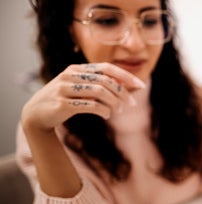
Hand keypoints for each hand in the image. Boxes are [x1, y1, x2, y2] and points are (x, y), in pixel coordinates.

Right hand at [21, 62, 144, 130]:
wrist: (37, 114)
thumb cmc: (66, 100)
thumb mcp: (85, 90)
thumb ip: (106, 88)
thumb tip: (136, 88)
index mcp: (77, 69)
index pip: (107, 68)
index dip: (126, 76)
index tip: (141, 86)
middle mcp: (70, 75)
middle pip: (105, 81)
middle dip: (122, 93)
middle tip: (131, 105)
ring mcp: (64, 89)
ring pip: (99, 92)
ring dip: (114, 102)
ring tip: (118, 110)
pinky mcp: (62, 104)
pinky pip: (90, 105)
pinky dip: (103, 110)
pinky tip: (107, 115)